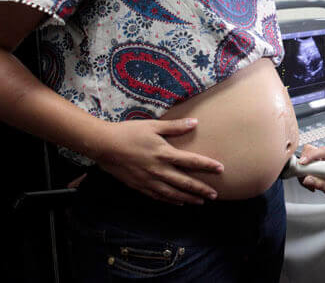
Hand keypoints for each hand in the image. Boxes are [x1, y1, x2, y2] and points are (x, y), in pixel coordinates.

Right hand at [94, 118, 223, 204]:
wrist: (103, 145)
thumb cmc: (129, 132)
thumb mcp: (153, 126)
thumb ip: (175, 126)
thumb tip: (195, 122)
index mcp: (163, 153)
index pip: (191, 161)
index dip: (207, 165)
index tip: (221, 169)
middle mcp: (158, 170)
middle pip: (184, 182)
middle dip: (201, 189)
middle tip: (215, 195)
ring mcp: (148, 180)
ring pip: (172, 193)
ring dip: (188, 198)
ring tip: (200, 202)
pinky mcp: (139, 185)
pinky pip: (158, 196)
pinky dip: (170, 200)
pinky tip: (178, 202)